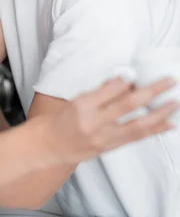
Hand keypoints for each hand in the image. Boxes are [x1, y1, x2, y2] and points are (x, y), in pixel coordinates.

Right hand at [40, 77, 177, 163]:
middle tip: (169, 81)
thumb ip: (101, 90)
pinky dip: (154, 130)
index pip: (108, 91)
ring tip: (174, 103)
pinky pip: (136, 138)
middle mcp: (95, 122)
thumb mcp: (77, 98)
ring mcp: (105, 138)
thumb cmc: (63, 119)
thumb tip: (125, 79)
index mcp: (83, 105)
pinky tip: (168, 124)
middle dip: (152, 92)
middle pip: (128, 105)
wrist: (52, 145)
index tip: (138, 72)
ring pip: (138, 125)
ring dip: (160, 113)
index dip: (125, 81)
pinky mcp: (111, 148)